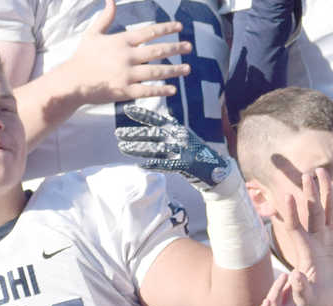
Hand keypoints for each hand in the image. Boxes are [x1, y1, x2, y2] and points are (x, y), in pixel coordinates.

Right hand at [61, 0, 189, 104]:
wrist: (72, 81)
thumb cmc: (82, 57)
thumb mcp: (93, 34)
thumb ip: (105, 18)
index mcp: (122, 41)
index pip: (150, 32)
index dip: (166, 28)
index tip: (179, 27)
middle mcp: (127, 56)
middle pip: (158, 51)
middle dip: (176, 48)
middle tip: (189, 47)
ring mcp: (127, 74)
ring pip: (157, 71)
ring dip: (174, 70)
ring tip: (187, 69)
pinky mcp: (125, 91)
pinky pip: (147, 90)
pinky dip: (161, 90)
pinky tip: (173, 90)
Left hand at [116, 105, 230, 190]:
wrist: (215, 168)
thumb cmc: (195, 153)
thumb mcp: (181, 139)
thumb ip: (167, 134)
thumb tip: (154, 128)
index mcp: (176, 129)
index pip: (156, 120)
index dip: (142, 114)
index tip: (127, 109)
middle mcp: (177, 137)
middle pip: (152, 134)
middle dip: (134, 133)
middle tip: (117, 133)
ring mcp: (181, 149)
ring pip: (155, 148)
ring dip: (138, 148)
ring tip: (122, 148)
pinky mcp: (184, 163)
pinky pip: (166, 164)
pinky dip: (154, 164)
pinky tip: (141, 165)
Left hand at [277, 168, 332, 305]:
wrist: (328, 300)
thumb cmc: (313, 300)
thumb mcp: (305, 297)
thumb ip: (299, 288)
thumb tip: (294, 275)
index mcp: (303, 250)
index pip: (294, 227)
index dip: (290, 212)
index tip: (286, 195)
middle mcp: (314, 239)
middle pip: (311, 211)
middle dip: (309, 193)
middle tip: (308, 173)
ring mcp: (328, 237)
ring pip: (327, 209)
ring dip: (325, 191)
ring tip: (323, 172)